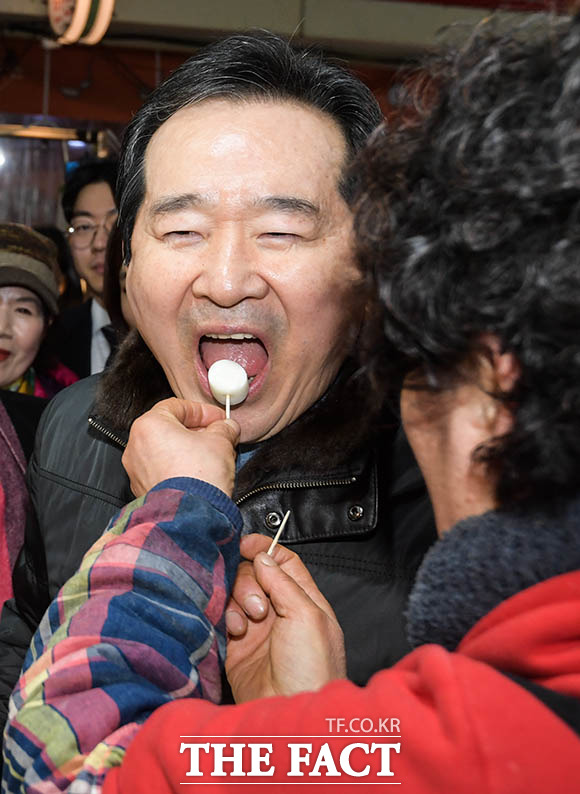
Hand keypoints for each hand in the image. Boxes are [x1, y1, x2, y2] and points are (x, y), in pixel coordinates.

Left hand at [122, 398, 239, 496]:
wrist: (191, 516)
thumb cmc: (198, 476)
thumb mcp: (221, 442)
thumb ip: (224, 429)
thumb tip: (227, 428)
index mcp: (149, 425)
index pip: (178, 406)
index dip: (203, 411)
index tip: (219, 419)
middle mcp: (136, 446)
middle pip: (170, 429)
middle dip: (197, 432)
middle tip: (218, 438)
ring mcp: (137, 470)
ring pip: (165, 451)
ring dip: (188, 452)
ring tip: (211, 459)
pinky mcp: (143, 490)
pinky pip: (162, 472)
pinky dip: (179, 470)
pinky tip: (199, 476)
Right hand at [225, 534, 345, 701]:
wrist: (289, 715)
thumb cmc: (312, 670)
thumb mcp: (306, 616)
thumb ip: (283, 582)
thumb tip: (262, 555)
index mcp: (305, 601)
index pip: (283, 561)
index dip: (264, 548)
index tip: (244, 544)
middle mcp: (281, 612)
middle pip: (255, 575)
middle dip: (249, 582)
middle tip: (258, 607)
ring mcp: (258, 630)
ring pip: (236, 595)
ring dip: (237, 602)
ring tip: (246, 625)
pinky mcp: (237, 648)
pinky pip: (223, 618)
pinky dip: (225, 618)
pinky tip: (234, 633)